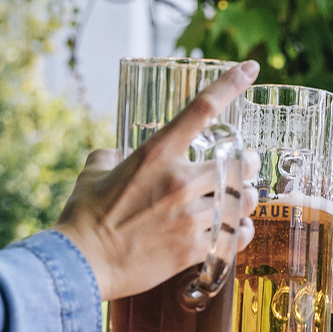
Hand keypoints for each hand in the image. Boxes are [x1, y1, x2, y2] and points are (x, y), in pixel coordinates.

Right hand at [53, 61, 260, 301]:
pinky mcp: (193, 248)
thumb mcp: (93, 173)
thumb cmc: (84, 218)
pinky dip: (240, 231)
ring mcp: (189, 216)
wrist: (81, 263)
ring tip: (241, 200)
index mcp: (156, 154)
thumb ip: (110, 157)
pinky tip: (236, 230)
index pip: (201, 109)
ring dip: (245, 199)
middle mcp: (179, 181)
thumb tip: (116, 155)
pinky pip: (235, 235)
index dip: (231, 84)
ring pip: (240, 201)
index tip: (251, 68)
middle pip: (238, 162)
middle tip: (244, 166)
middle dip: (247, 163)